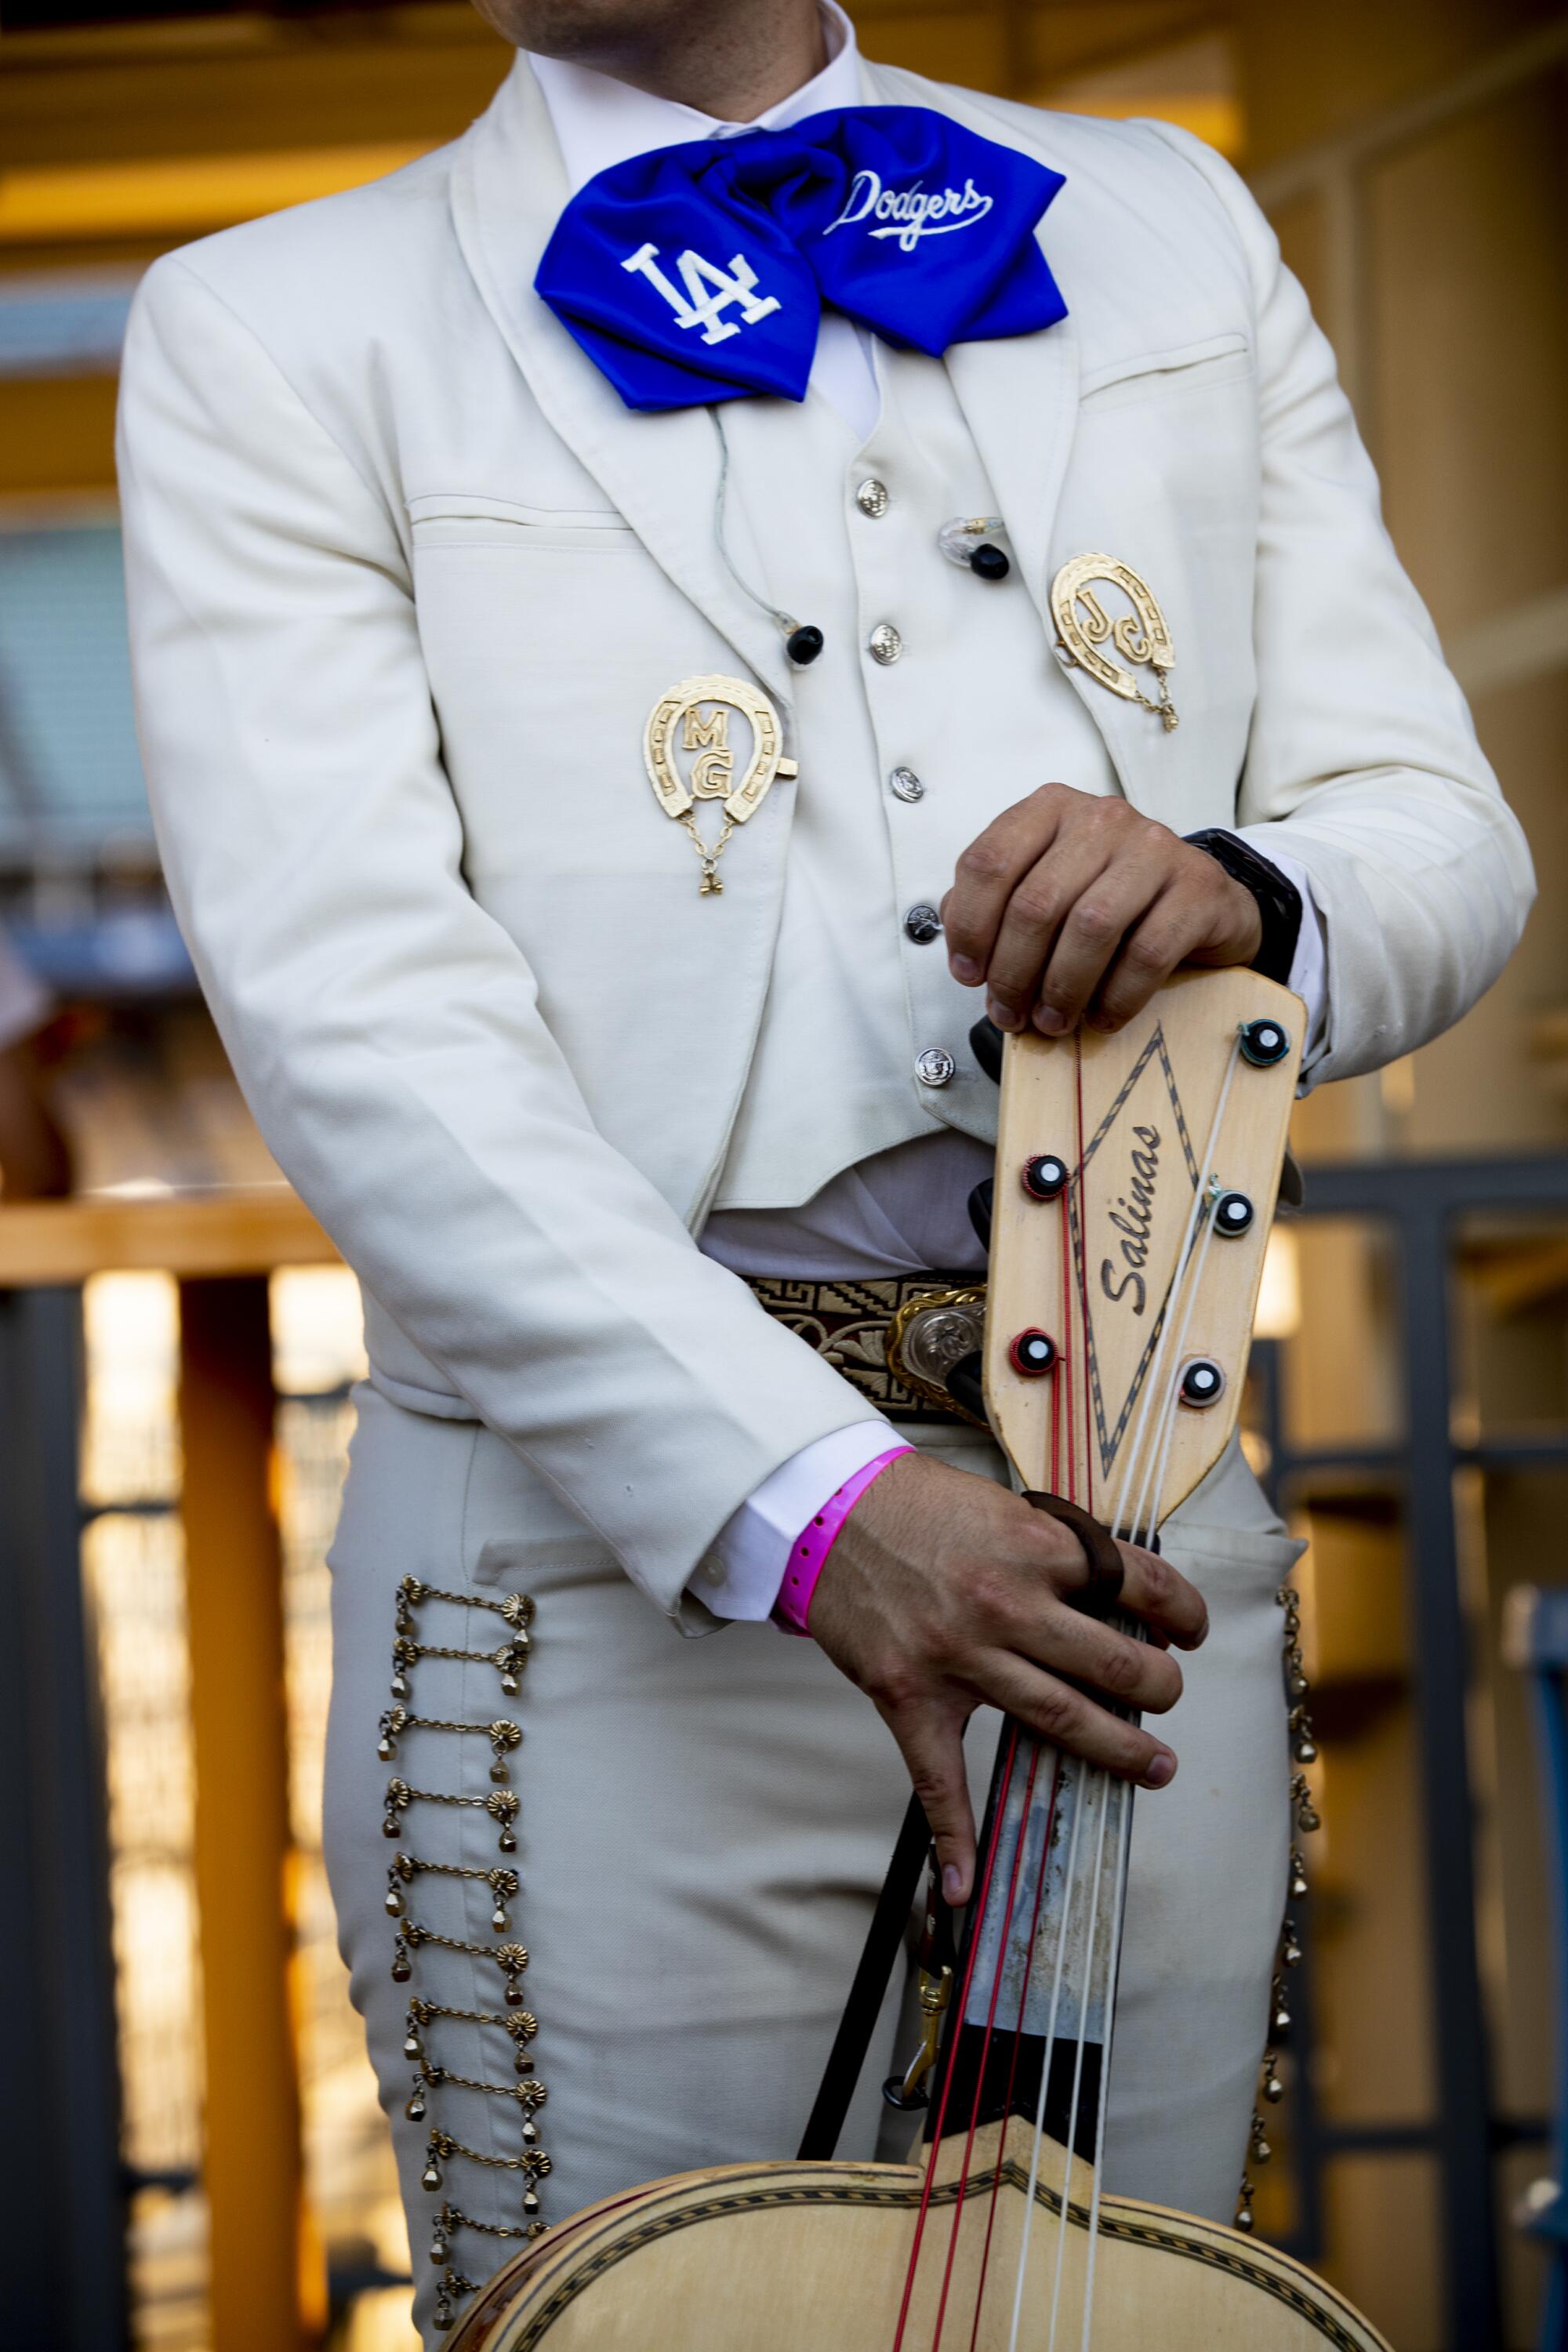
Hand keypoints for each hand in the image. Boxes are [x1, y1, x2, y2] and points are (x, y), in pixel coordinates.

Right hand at [808, 1452, 1208, 1903]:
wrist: (825, 1510)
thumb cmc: (917, 1501)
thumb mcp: (1002, 1506)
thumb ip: (1054, 1549)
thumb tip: (1112, 1594)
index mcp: (1036, 1547)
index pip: (1140, 1584)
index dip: (1182, 1611)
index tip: (1190, 1631)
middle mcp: (1005, 1604)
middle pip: (1114, 1664)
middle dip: (1159, 1689)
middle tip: (1169, 1699)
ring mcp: (958, 1656)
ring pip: (1058, 1718)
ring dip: (1116, 1749)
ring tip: (1153, 1766)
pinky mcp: (909, 1694)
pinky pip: (937, 1778)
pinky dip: (954, 1837)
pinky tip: (965, 1886)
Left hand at [941, 782, 1261, 1036]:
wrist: (1201, 903)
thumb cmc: (1113, 900)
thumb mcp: (1048, 886)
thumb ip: (997, 903)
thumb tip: (963, 947)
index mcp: (1051, 809)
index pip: (989, 862)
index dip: (970, 927)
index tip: (970, 975)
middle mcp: (1102, 818)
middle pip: (1036, 903)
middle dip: (1014, 973)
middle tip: (1011, 1014)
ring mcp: (1154, 847)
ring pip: (1090, 926)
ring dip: (1063, 988)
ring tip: (1054, 1022)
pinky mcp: (1197, 885)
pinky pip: (1147, 952)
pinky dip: (1116, 996)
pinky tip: (1102, 1017)